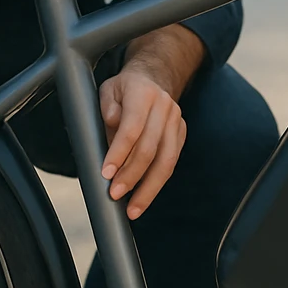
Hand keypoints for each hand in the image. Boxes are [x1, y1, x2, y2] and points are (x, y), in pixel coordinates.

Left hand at [98, 60, 188, 219]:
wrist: (154, 78)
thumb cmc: (124, 89)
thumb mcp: (109, 89)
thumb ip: (107, 106)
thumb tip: (112, 122)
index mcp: (143, 93)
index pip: (132, 127)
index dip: (119, 152)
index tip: (106, 173)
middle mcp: (165, 107)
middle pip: (150, 148)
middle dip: (132, 175)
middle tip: (115, 195)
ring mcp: (176, 121)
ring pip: (166, 160)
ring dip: (149, 188)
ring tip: (133, 209)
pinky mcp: (181, 133)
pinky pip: (171, 162)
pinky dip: (157, 182)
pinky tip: (144, 197)